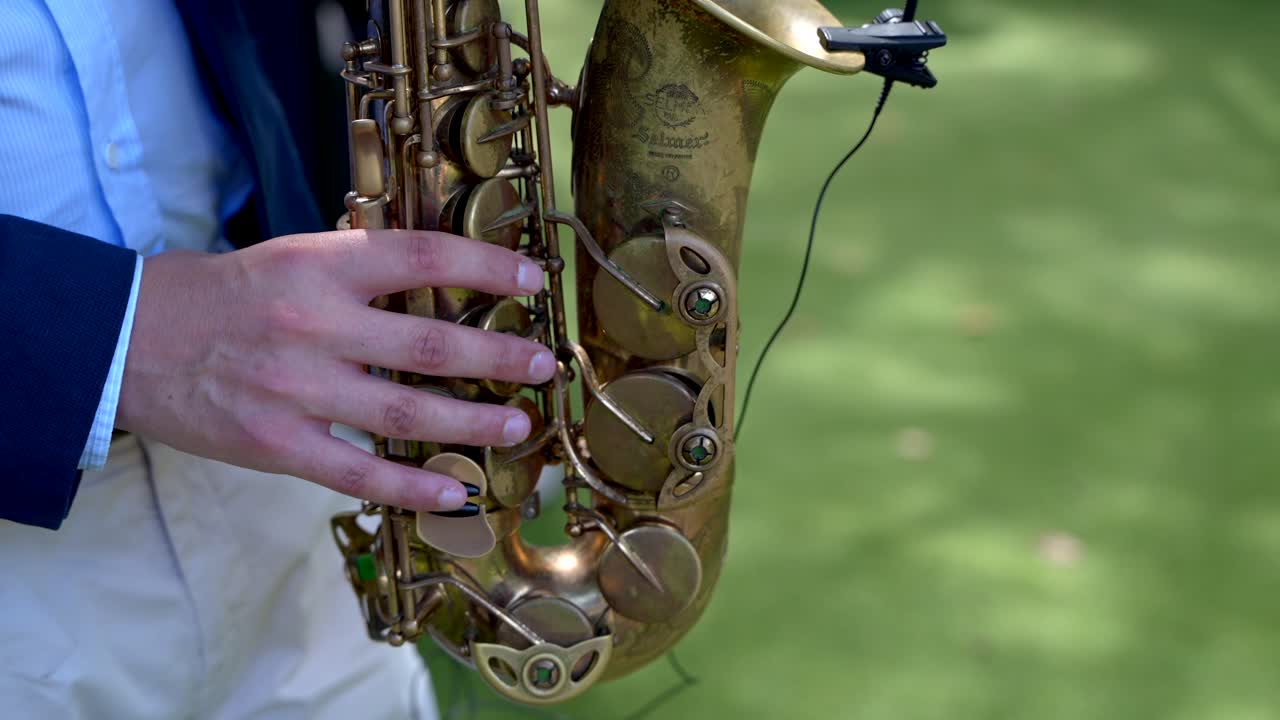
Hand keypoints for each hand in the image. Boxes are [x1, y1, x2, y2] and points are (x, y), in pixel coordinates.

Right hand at [116, 229, 553, 511]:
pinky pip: (360, 471)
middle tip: (543, 365)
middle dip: (500, 357)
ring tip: (518, 426)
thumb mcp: (290, 256)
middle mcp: (315, 324)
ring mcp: (298, 389)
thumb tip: (440, 281)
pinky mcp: (278, 444)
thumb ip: (358, 271)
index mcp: (320, 264)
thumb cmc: (219, 294)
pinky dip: (414, 485)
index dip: (487, 267)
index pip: (424, 256)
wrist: (127, 339)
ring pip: (408, 412)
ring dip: (474, 423)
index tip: (533, 281)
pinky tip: (457, 490)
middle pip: (433, 345)